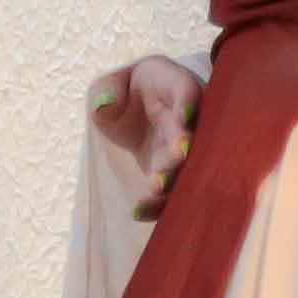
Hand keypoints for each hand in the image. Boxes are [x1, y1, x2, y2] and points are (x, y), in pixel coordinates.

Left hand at [90, 54, 200, 218]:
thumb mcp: (110, 85)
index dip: (188, 103)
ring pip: (187, 166)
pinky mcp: (173, 174)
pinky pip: (171, 191)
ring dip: (174, 177)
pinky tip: (139, 212)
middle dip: (184, 146)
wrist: (136, 113)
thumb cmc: (125, 92)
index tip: (183, 117)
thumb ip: (106, 91)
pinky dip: (158, 204)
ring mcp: (184, 150)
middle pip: (193, 134)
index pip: (188, 91)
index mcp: (176, 86)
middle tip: (177, 156)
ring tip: (157, 187)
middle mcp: (189, 120)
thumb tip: (104, 107)